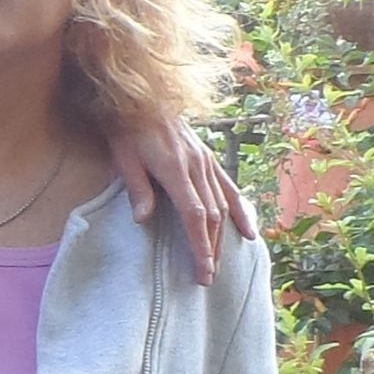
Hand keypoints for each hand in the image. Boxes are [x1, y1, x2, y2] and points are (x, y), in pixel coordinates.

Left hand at [107, 113, 255, 282]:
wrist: (142, 96)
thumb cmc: (127, 129)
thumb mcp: (124, 158)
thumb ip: (138, 189)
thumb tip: (143, 219)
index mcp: (176, 169)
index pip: (194, 215)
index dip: (200, 245)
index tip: (203, 270)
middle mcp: (197, 166)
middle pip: (212, 215)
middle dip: (211, 248)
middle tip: (207, 277)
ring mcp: (207, 161)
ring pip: (223, 204)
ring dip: (223, 236)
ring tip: (219, 262)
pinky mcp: (209, 158)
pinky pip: (229, 187)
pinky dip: (241, 209)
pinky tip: (248, 229)